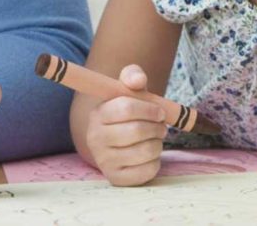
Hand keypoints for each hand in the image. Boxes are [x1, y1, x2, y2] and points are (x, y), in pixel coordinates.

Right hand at [84, 64, 166, 186]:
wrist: (120, 142)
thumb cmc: (128, 112)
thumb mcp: (129, 90)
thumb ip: (133, 76)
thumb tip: (138, 81)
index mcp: (97, 114)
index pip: (125, 108)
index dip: (149, 109)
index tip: (160, 111)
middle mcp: (95, 139)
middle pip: (136, 130)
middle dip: (157, 127)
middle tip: (161, 126)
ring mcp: (104, 161)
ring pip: (145, 151)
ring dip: (158, 143)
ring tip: (155, 139)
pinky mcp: (116, 179)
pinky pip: (147, 170)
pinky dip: (156, 161)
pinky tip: (149, 155)